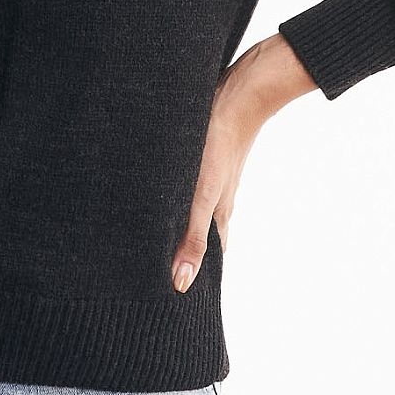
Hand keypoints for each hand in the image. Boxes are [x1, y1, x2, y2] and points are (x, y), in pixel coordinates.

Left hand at [171, 34, 316, 291]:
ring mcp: (211, 180)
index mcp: (218, 217)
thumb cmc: (220, 144)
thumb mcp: (201, 196)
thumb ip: (191, 238)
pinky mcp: (202, 160)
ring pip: (193, 213)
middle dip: (184, 256)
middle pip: (200, 238)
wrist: (239, 93)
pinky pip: (188, 190)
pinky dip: (176, 202)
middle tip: (160, 277)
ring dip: (178, 228)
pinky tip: (163, 195)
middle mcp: (216, 202)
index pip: (209, 260)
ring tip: (155, 242)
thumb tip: (181, 284)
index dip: (196, 279)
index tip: (180, 301)